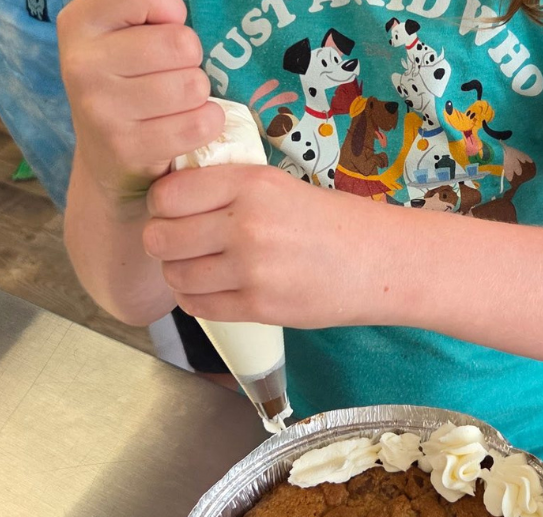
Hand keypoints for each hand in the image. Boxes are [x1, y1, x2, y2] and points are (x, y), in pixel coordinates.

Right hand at [57, 0, 223, 201]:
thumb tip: (177, 10)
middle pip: (181, 44)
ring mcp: (101, 109)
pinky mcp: (127, 148)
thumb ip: (146, 9)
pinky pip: (198, 124)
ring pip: (193, 85)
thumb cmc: (126, 84)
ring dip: (198, 94)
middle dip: (190, 59)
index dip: (170, 14)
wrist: (107, 160)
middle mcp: (82, 64)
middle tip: (173, 74)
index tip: (159, 31)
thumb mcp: (121, 35)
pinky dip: (208, 123)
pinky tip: (189, 123)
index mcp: (79, 22)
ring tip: (178, 102)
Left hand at [142, 165, 390, 327]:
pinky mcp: (260, 306)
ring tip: (198, 269)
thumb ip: (227, 190)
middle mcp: (247, 224)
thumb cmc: (332, 223)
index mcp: (250, 184)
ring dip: (179, 275)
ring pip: (176, 276)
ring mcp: (253, 269)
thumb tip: (171, 199)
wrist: (380, 261)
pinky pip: (200, 307)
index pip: (168, 194)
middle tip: (179, 244)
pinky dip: (196, 301)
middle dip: (164, 242)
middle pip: (162, 238)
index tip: (173, 211)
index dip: (162, 206)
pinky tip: (211, 291)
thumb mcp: (279, 185)